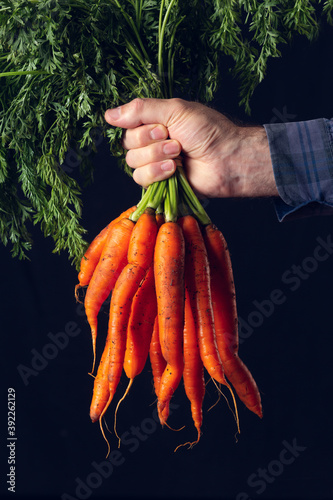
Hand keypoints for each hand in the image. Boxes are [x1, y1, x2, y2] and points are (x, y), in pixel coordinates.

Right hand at [104, 98, 277, 197]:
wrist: (227, 159)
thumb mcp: (175, 111)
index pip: (127, 125)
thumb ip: (140, 110)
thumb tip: (108, 115)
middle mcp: (153, 143)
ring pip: (133, 163)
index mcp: (155, 123)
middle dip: (151, 143)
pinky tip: (175, 170)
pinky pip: (141, 180)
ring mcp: (156, 164)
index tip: (162, 127)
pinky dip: (157, 173)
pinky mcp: (161, 184)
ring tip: (179, 155)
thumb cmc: (209, 131)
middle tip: (176, 142)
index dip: (140, 128)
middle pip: (128, 145)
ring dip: (156, 158)